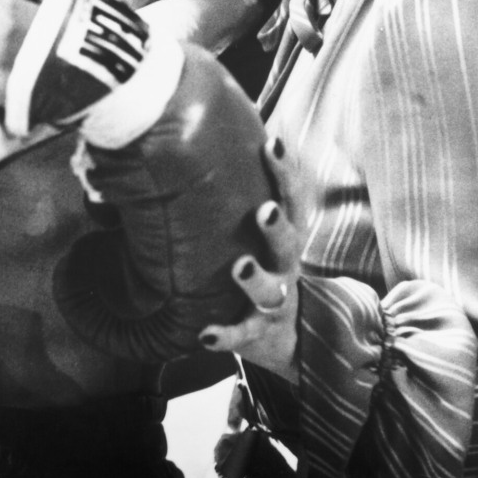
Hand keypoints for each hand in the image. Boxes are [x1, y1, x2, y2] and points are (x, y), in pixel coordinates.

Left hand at [198, 139, 306, 382]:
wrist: (287, 335)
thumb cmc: (261, 264)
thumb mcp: (257, 232)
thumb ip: (233, 196)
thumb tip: (186, 141)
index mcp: (284, 234)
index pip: (291, 197)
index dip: (285, 171)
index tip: (272, 143)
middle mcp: (284, 264)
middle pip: (289, 242)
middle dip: (277, 227)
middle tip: (264, 210)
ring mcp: (275, 301)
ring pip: (271, 290)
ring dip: (255, 279)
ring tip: (239, 266)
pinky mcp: (258, 334)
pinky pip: (242, 336)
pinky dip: (226, 336)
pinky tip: (204, 334)